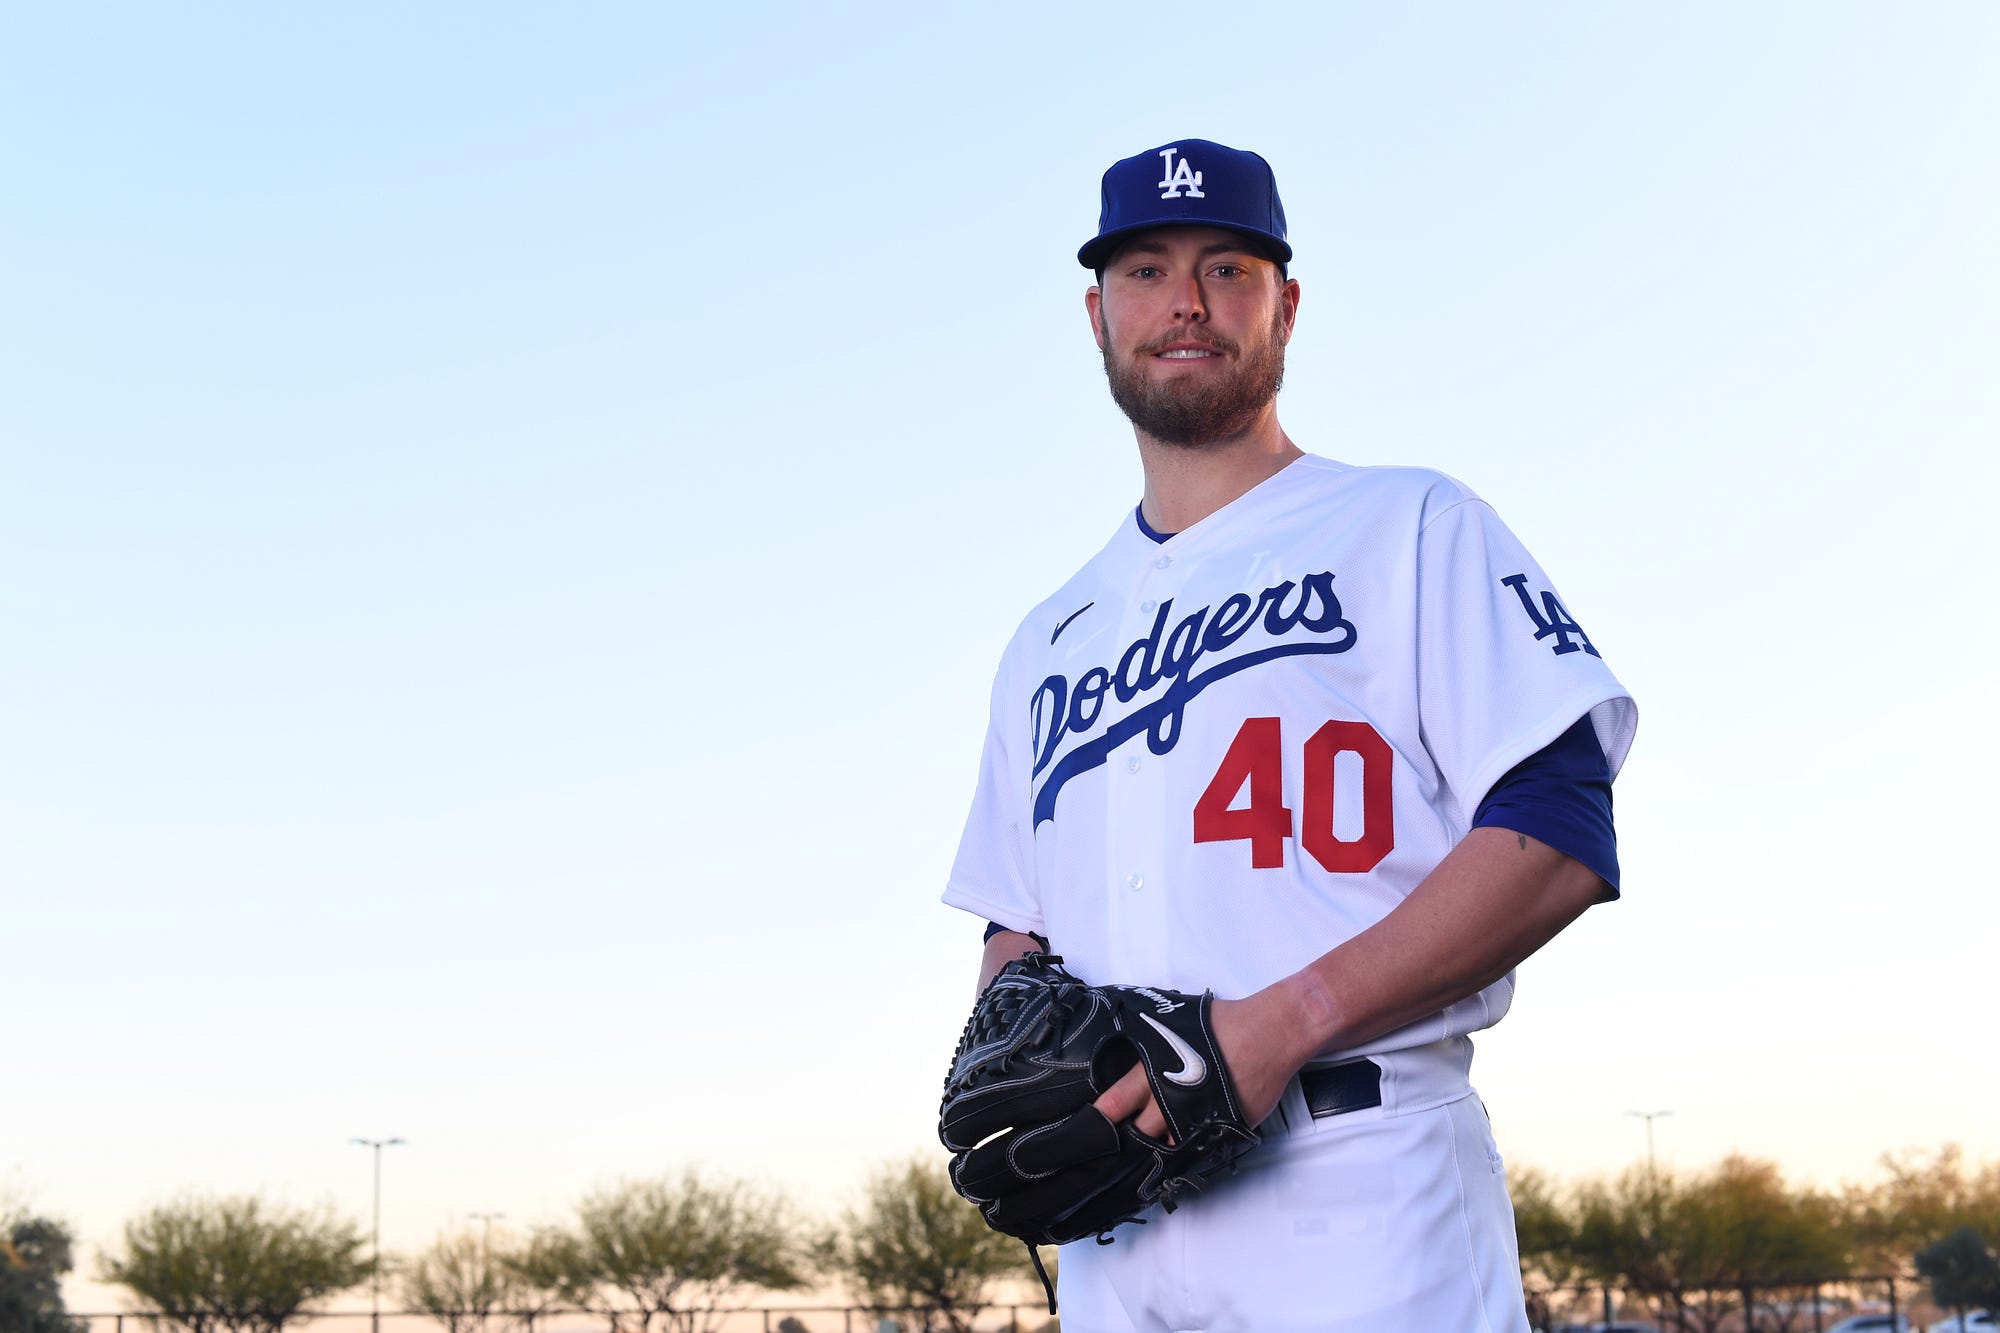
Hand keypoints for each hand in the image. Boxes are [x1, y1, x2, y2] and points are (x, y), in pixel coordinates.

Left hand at [1092, 982, 1319, 1139]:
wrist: (1270, 1034)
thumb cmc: (1225, 1024)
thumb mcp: (1175, 1024)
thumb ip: (1154, 1045)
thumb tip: (1138, 1050)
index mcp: (1154, 1070)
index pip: (1118, 1101)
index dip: (1102, 1117)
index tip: (1090, 1130)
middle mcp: (1171, 1098)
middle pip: (1141, 1132)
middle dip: (1132, 1137)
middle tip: (1125, 1141)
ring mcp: (1197, 1118)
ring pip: (1170, 1145)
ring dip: (1163, 1144)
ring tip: (1156, 1144)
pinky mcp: (1222, 1129)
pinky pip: (1200, 1147)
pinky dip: (1192, 1146)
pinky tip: (1188, 1144)